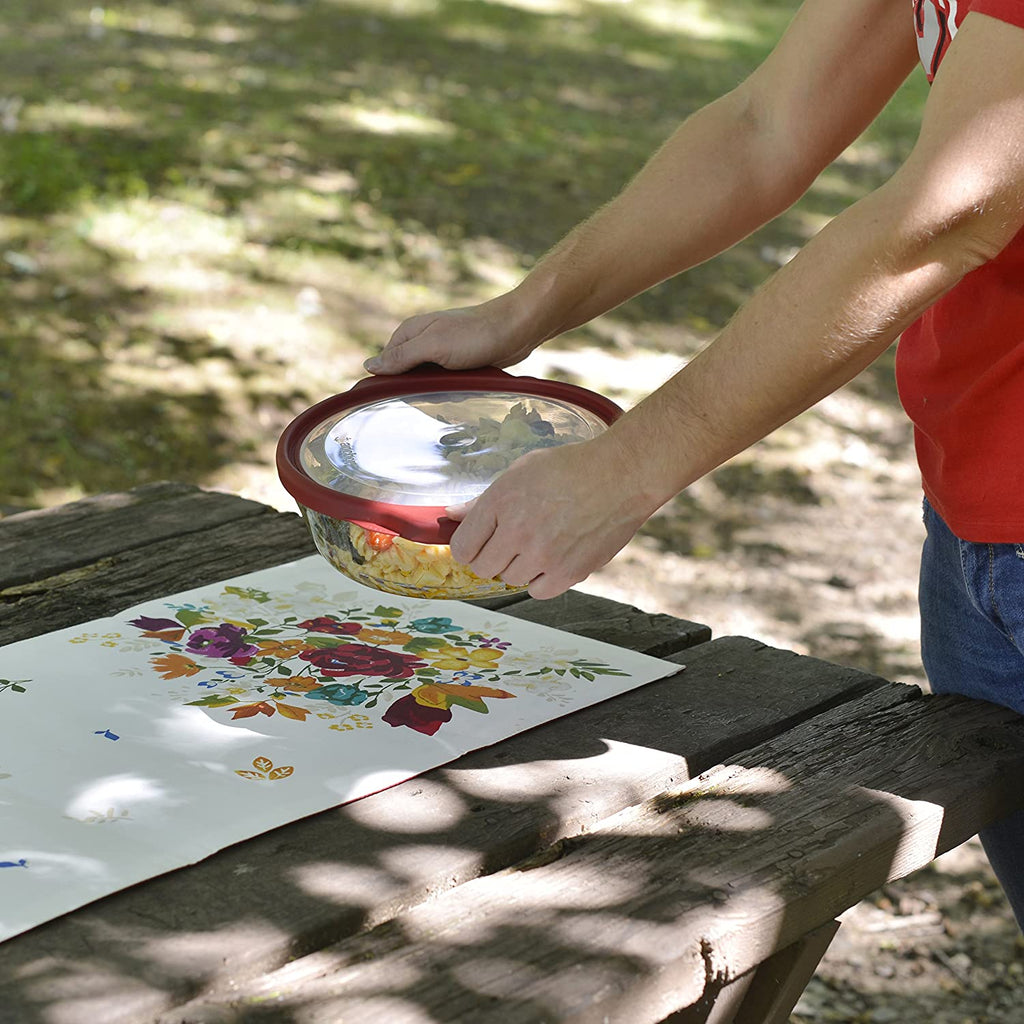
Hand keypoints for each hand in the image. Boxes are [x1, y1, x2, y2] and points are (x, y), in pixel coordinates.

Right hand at [364, 293, 541, 374]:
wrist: (516, 329)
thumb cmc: (475, 334)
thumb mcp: (433, 346)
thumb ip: (402, 356)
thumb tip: (369, 367)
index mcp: (410, 332)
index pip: (385, 364)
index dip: (391, 382)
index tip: (402, 396)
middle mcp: (422, 340)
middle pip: (406, 375)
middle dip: (418, 389)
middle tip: (437, 391)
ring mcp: (440, 351)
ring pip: (427, 381)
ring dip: (438, 391)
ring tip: (454, 388)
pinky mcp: (458, 362)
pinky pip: (446, 382)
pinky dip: (452, 389)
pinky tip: (463, 390)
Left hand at [446, 438, 652, 599]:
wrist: (621, 475)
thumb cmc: (572, 467)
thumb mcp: (520, 471)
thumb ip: (483, 499)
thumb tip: (451, 514)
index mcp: (501, 502)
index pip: (463, 547)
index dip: (468, 546)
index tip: (478, 543)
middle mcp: (518, 532)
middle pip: (484, 568)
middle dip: (491, 557)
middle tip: (509, 543)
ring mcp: (544, 555)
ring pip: (511, 580)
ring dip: (519, 567)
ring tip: (538, 544)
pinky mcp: (569, 572)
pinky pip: (539, 591)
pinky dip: (541, 580)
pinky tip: (551, 560)